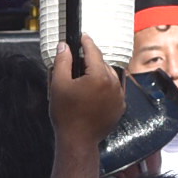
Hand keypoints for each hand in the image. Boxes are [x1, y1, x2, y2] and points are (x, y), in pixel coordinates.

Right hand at [48, 34, 122, 177]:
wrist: (78, 141)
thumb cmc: (66, 114)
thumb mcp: (58, 85)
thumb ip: (62, 61)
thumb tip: (65, 46)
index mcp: (99, 76)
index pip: (93, 51)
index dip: (86, 42)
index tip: (82, 36)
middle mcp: (114, 84)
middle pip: (101, 64)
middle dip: (89, 61)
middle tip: (76, 63)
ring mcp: (119, 96)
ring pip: (109, 76)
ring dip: (98, 74)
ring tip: (83, 80)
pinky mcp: (120, 107)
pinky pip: (113, 90)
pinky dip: (104, 87)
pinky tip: (92, 93)